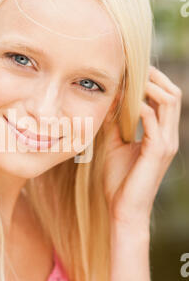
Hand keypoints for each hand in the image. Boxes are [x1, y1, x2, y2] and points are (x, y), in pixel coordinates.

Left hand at [103, 65, 181, 228]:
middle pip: (173, 93)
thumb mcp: (115, 145)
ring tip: (127, 82)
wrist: (123, 210)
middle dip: (154, 77)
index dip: (152, 80)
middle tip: (131, 69)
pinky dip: (140, 107)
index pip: (166, 97)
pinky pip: (154, 120)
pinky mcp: (158, 152)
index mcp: (161, 134)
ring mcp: (166, 143)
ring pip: (169, 101)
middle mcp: (169, 136)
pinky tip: (123, 103)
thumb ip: (115, 124)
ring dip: (149, 87)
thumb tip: (108, 101)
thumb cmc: (119, 181)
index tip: (130, 70)